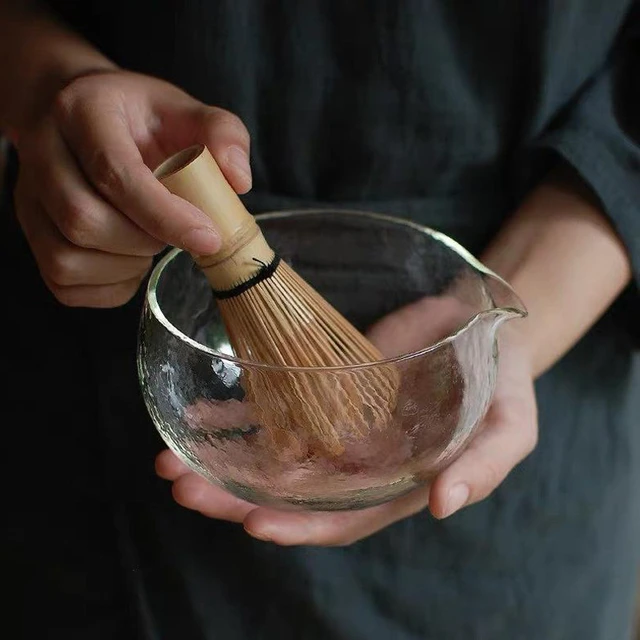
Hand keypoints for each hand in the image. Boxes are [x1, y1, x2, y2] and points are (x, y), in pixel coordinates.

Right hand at [12, 69, 250, 306]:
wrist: (84, 119)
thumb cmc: (140, 120)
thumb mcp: (186, 111)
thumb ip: (223, 134)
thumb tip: (239, 182)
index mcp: (84, 110)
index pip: (115, 172)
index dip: (165, 216)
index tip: (208, 237)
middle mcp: (43, 152)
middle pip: (83, 219)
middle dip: (144, 241)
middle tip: (175, 233)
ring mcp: (28, 198)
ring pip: (66, 258)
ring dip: (125, 266)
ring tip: (150, 243)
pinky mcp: (31, 234)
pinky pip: (63, 283)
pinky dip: (109, 286)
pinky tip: (130, 261)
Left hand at [155, 297, 537, 545]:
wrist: (479, 330)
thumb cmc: (501, 382)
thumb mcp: (509, 426)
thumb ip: (483, 466)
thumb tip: (443, 506)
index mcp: (397, 485)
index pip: (342, 518)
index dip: (300, 527)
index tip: (252, 521)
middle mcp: (359, 465)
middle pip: (290, 494)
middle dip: (234, 498)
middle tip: (183, 486)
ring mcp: (336, 428)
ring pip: (272, 456)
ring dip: (221, 461)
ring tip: (168, 460)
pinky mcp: (322, 391)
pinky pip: (275, 408)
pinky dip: (234, 416)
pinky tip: (197, 417)